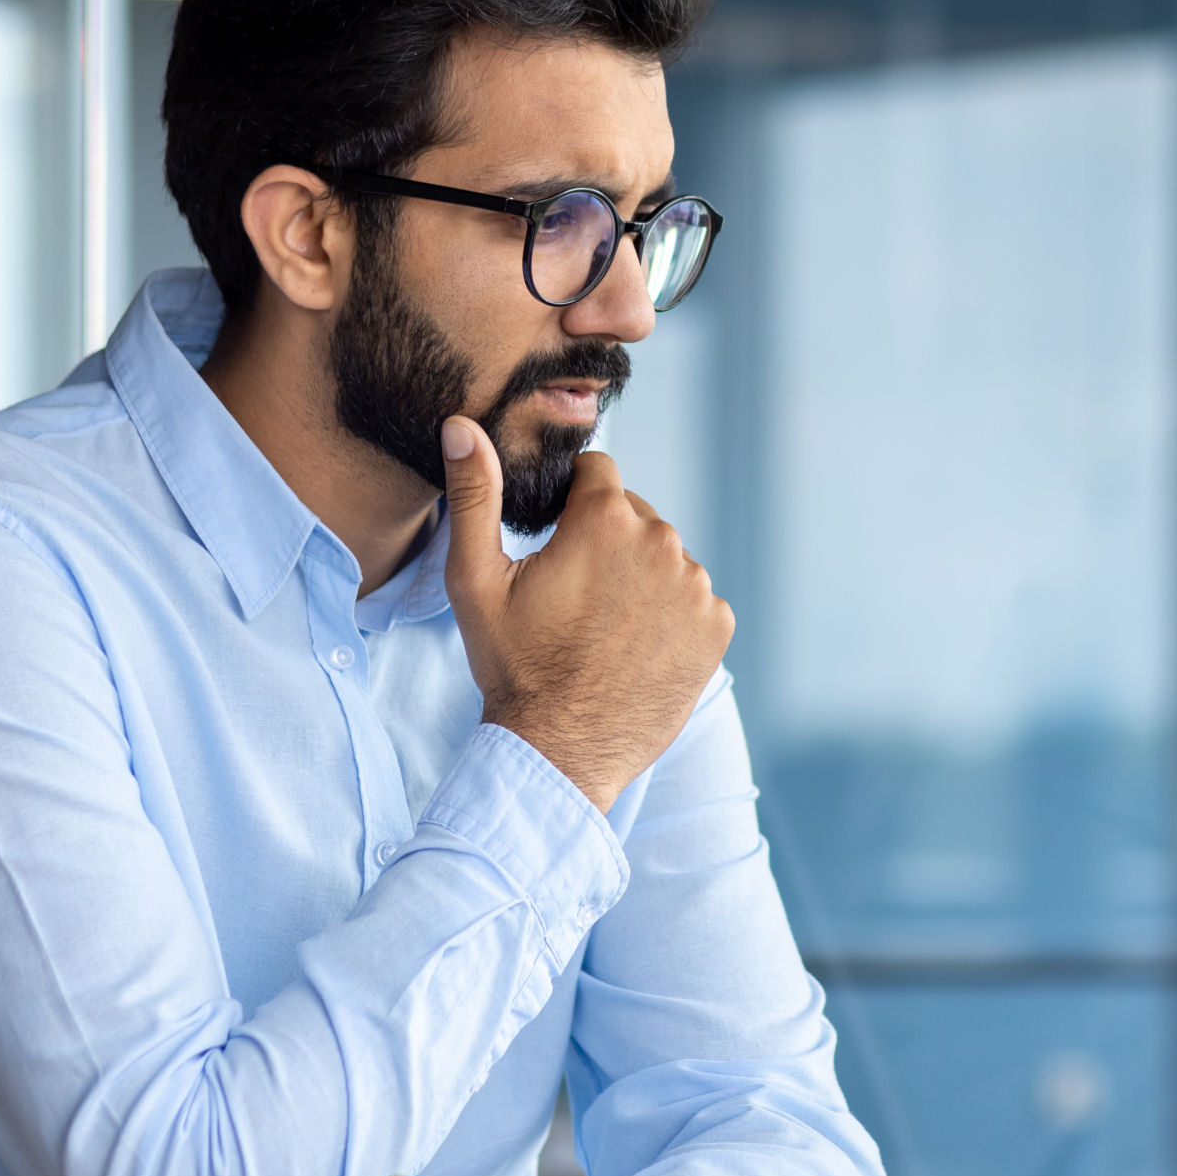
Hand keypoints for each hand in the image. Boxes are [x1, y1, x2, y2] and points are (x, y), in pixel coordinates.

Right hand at [438, 417, 731, 810]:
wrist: (560, 752)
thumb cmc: (513, 666)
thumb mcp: (476, 578)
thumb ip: (474, 493)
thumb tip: (460, 424)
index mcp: (605, 518)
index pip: (596, 472)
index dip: (570, 504)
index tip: (555, 544)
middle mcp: (662, 541)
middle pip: (633, 516)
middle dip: (606, 542)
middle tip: (573, 599)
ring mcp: (696, 585)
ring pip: (664, 559)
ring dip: (639, 579)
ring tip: (603, 628)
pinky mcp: (716, 626)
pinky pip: (693, 600)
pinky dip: (670, 615)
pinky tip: (635, 648)